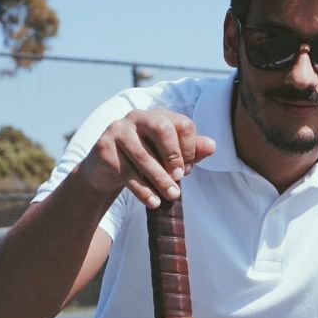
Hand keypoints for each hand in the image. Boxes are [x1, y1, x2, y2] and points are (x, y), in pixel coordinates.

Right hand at [78, 108, 215, 207]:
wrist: (105, 171)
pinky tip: (154, 202)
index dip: (189, 149)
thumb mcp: (168, 156)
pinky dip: (143, 190)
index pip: (182, 124)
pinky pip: (127, 172)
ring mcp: (118, 130)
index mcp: (157, 115)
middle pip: (162, 129)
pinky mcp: (104, 149)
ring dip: (160, 179)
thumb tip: (212, 146)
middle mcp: (137, 117)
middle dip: (174, 156)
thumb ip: (190, 151)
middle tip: (180, 179)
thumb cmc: (144, 161)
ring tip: (172, 196)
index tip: (188, 170)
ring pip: (143, 155)